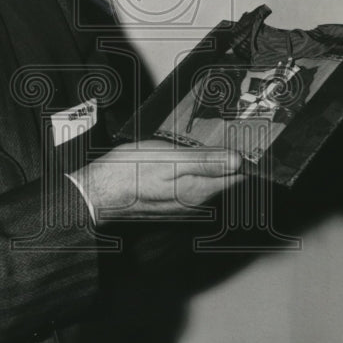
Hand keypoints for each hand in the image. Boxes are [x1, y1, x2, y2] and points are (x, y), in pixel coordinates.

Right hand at [73, 141, 242, 223]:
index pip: (236, 177)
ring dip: (208, 165)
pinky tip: (179, 160)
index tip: (242, 141)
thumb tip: (238, 161)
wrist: (100, 191)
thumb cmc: (131, 172)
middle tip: (223, 137)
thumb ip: (206, 161)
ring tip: (201, 145)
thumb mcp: (171, 158)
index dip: (242, 158)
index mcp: (199, 191)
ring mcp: (182, 206)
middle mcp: (195, 203)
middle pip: (223, 180)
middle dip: (226, 160)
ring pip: (206, 183)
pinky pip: (190, 187)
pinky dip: (191, 173)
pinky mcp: (169, 203)